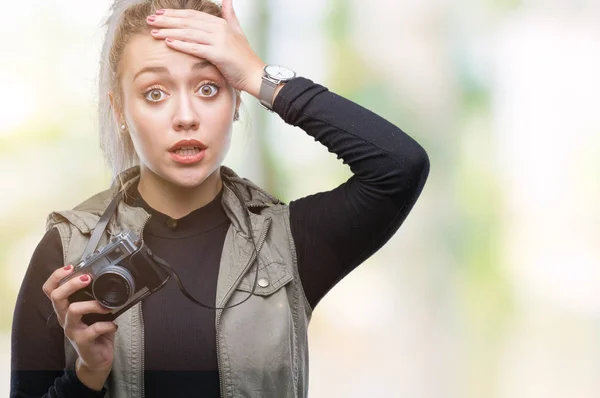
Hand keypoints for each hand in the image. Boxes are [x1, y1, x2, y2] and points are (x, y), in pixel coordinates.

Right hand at [42, 265, 116, 384]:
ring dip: (93, 304)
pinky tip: (114, 325)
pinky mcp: (82, 341)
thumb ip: (95, 297)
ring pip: (73, 310)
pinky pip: (93, 329)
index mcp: (66, 308)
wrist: (97, 359)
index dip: (56, 276)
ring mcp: (72, 330)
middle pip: (56, 296)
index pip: (50, 289)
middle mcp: (65, 318)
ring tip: (106, 306)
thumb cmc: (95, 331)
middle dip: (71, 284)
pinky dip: (107, 324)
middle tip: (87, 279)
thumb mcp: (93, 312)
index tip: (71, 267)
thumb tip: (108, 278)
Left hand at [147, 0, 265, 97]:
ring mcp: (219, 40)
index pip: (193, 15)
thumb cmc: (244, 58)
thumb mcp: (238, 32)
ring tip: (154, 32)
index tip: (160, 14)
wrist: (255, 74)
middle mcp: (219, 29)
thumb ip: (230, 15)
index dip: (175, 14)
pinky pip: (196, 48)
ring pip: (189, 33)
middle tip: (150, 21)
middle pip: (188, 22)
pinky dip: (182, 44)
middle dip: (167, 21)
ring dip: (170, 32)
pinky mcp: (218, 54)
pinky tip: (169, 43)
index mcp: (221, 23)